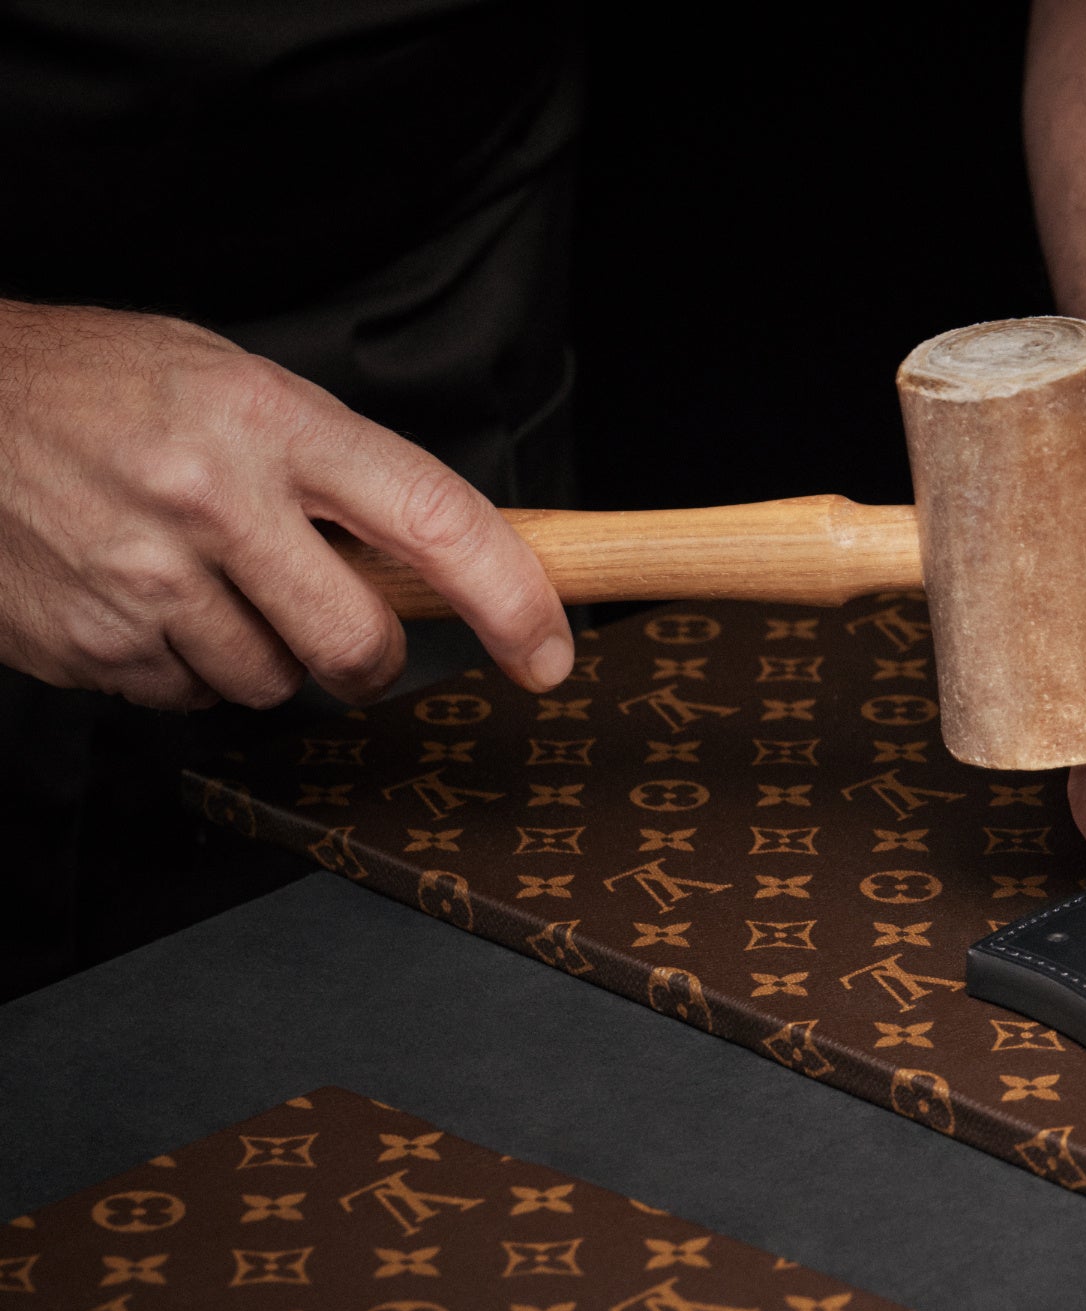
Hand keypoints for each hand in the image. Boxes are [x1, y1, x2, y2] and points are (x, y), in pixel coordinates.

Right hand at [0, 300, 572, 710]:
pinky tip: (142, 596)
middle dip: (369, 654)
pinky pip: (186, 698)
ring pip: (271, 684)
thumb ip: (340, 471)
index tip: (547, 649)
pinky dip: (183, 666)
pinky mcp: (87, 641)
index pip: (435, 520)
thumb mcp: (237, 387)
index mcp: (268, 420)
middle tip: (336, 616)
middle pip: (359, 644)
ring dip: (262, 653)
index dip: (512, 599)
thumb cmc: (100, 387)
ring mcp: (142, 577)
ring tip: (201, 576)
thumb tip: (449, 560)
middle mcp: (210, 499)